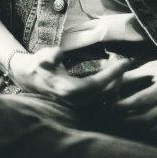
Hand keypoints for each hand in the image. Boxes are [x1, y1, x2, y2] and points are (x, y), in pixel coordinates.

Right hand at [9, 47, 129, 106]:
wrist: (30, 77)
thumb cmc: (39, 64)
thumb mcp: (43, 56)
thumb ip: (50, 55)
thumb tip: (58, 53)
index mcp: (68, 90)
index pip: (98, 83)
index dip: (113, 73)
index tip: (126, 61)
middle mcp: (76, 101)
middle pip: (106, 91)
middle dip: (117, 74)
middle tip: (120, 57)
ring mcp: (80, 103)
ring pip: (106, 95)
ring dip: (114, 78)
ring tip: (113, 59)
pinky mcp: (82, 102)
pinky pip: (102, 95)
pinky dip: (108, 82)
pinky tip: (104, 66)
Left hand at [113, 45, 156, 138]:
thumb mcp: (154, 66)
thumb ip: (134, 75)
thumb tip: (113, 81)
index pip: (141, 100)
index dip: (124, 105)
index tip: (110, 104)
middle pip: (146, 118)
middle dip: (126, 118)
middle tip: (113, 115)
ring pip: (153, 128)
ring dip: (135, 126)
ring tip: (122, 119)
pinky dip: (148, 132)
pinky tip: (139, 125)